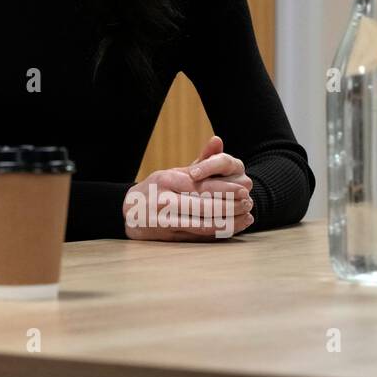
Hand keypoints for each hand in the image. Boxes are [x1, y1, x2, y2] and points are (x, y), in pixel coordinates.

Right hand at [123, 135, 253, 240]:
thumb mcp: (171, 173)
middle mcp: (165, 200)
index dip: (226, 188)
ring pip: (204, 223)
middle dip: (231, 205)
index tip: (244, 189)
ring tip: (247, 216)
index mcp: (167, 180)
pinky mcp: (168, 236)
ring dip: (229, 221)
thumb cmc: (154, 190)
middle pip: (205, 205)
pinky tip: (232, 228)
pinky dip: (218, 233)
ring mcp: (165, 220)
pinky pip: (198, 236)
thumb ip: (198, 162)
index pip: (202, 185)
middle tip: (249, 202)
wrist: (126, 212)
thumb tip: (218, 140)